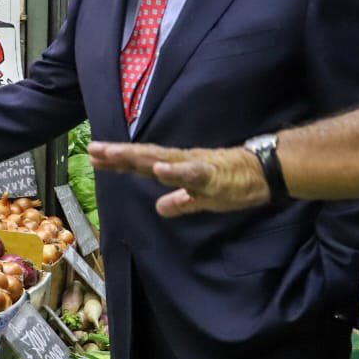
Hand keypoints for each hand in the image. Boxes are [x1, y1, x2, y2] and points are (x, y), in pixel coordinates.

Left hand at [89, 141, 268, 216]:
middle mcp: (182, 162)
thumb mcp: (202, 199)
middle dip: (119, 156)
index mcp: (178, 168)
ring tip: (114, 154)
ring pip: (162, 160)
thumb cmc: (234, 183)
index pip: (143, 164)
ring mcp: (195, 166)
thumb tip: (160, 208)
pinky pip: (192, 172)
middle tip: (93, 150)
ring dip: (138, 157)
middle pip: (145, 158)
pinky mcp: (212, 173)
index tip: (95, 158)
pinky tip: (159, 169)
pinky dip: (175, 170)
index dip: (119, 162)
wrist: (265, 172)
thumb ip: (180, 202)